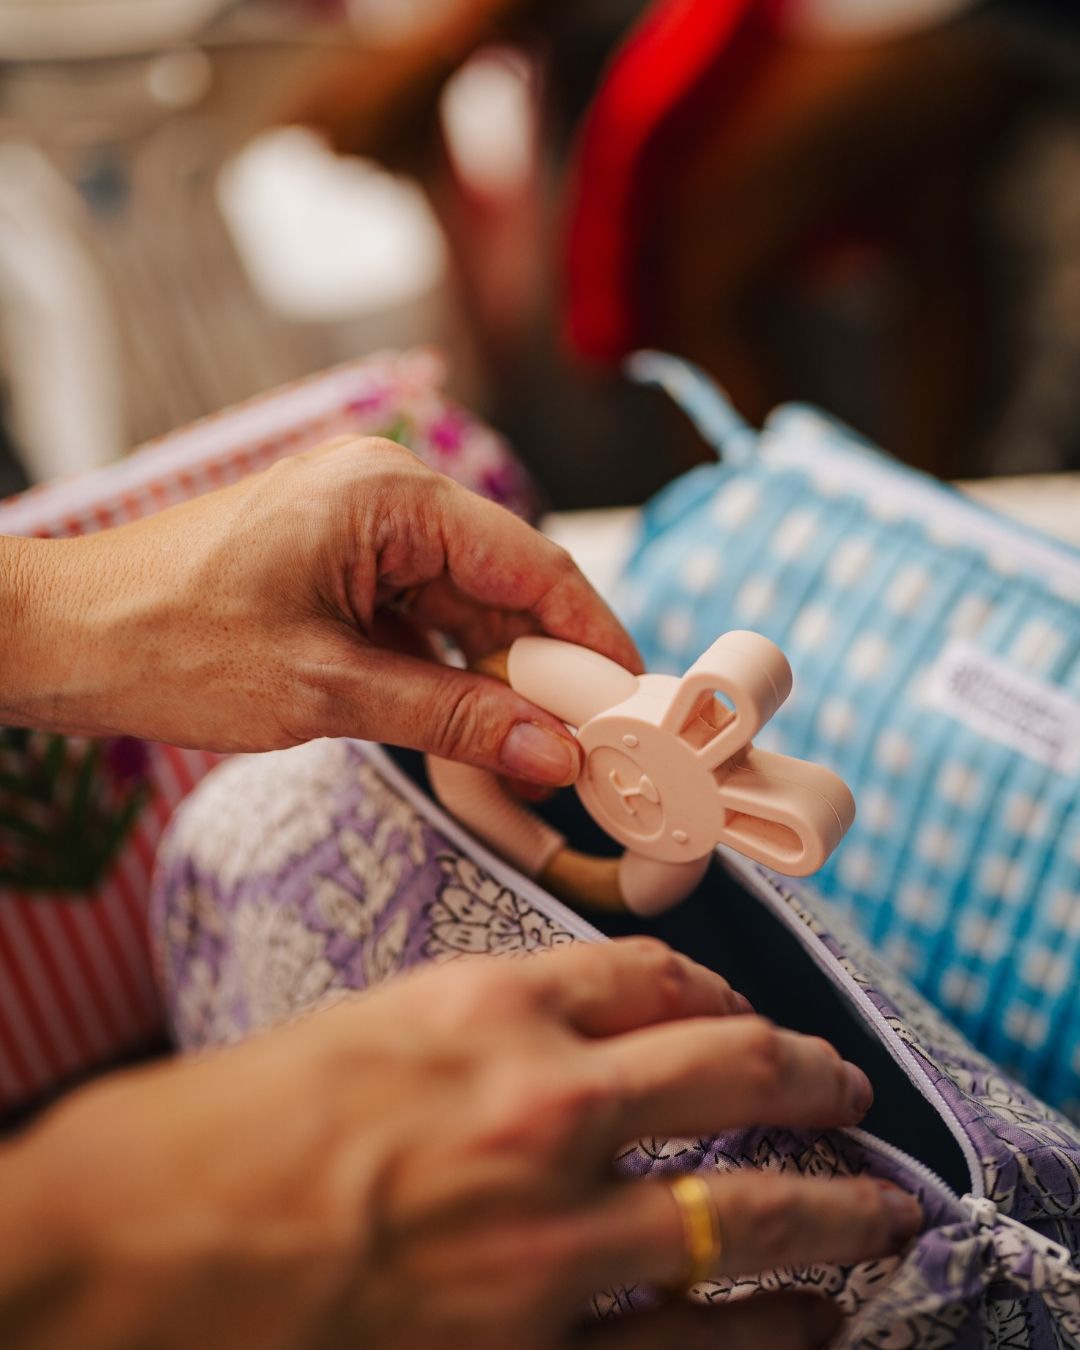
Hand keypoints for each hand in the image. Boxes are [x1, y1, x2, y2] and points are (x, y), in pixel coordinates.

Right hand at [0, 940, 920, 1349]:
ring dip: (836, 1205)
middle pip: (736, 1066)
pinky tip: (810, 1323)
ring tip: (877, 1209)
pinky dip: (775, 1332)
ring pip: (751, 1209)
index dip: (722, 990)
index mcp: (489, 1004)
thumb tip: (595, 1029)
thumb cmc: (229, 1128)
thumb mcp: (377, 1024)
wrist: (127, 1253)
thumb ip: (494, 1020)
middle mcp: (538, 1106)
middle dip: (816, 1079)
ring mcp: (544, 1240)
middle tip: (849, 1091)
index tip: (745, 1012)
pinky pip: (698, 1348)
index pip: (655, 973)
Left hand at [2, 437, 639, 783]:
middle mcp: (386, 495)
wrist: (61, 638)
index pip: (530, 564)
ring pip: (464, 604)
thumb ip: (452, 716)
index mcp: (390, 495)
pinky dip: (448, 669)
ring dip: (498, 673)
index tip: (637, 699)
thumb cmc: (172, 644)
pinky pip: (419, 615)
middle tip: (593, 743)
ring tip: (541, 748)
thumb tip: (554, 751)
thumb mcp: (328, 689)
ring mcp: (360, 528)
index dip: (592, 636)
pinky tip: (474, 723)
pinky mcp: (338, 564)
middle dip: (547, 665)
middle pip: (504, 583)